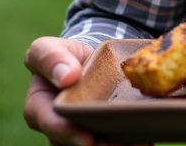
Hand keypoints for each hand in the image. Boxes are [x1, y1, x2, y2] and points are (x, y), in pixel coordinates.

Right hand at [23, 36, 150, 145]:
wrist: (88, 58)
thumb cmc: (64, 56)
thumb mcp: (49, 48)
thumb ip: (51, 57)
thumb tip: (67, 77)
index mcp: (39, 109)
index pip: (51, 124)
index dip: (68, 133)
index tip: (88, 138)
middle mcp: (58, 128)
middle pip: (75, 144)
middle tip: (119, 144)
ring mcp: (80, 134)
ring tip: (139, 141)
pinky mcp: (102, 134)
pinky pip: (114, 143)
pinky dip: (131, 142)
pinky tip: (146, 139)